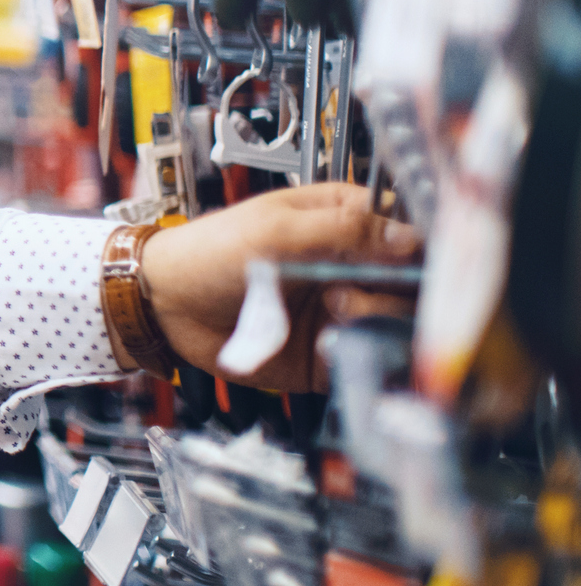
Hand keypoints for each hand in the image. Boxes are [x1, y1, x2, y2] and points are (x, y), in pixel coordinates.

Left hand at [141, 183, 420, 391]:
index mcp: (343, 223)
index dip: (421, 249)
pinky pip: (365, 362)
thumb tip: (409, 236)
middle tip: (357, 286)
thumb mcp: (275, 229)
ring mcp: (343, 313)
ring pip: (398, 325)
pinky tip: (335, 346)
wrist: (165, 302)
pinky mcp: (328, 354)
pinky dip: (362, 357)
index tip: (413, 261)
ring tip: (337, 309)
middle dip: (399, 287)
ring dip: (379, 318)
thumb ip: (344, 229)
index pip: (408, 234)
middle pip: (413, 284)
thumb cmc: (211, 251)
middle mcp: (352, 269)